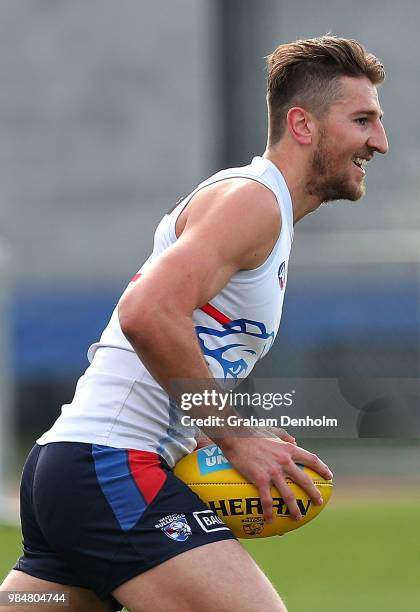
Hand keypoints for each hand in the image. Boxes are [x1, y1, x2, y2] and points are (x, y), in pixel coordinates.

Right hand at [217, 436, 332, 522]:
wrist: (235, 437)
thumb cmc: (252, 432)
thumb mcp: (272, 430)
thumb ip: (285, 435)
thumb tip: (295, 441)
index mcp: (288, 449)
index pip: (311, 459)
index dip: (322, 468)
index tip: (329, 476)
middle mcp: (284, 461)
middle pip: (304, 480)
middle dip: (314, 493)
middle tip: (319, 502)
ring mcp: (272, 472)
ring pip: (288, 494)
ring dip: (294, 508)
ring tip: (298, 517)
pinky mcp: (260, 479)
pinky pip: (267, 499)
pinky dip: (269, 511)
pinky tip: (270, 519)